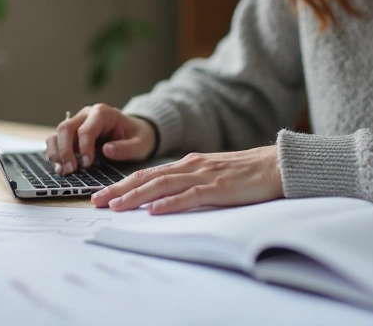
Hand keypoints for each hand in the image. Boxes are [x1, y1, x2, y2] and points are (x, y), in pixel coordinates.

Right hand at [45, 104, 156, 174]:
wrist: (135, 133)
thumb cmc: (137, 137)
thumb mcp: (140, 144)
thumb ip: (126, 148)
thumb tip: (107, 150)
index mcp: (102, 113)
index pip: (86, 129)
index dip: (84, 147)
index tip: (87, 164)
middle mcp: (86, 115)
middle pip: (66, 128)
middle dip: (65, 151)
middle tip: (70, 170)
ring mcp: (77, 123)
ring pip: (57, 134)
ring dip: (56, 153)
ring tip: (62, 171)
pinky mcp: (72, 135)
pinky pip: (56, 141)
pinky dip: (55, 155)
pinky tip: (60, 168)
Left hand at [91, 146, 283, 213]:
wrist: (277, 164)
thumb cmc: (247, 172)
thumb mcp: (213, 173)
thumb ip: (191, 181)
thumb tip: (166, 196)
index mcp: (189, 163)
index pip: (149, 173)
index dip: (123, 183)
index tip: (103, 195)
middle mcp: (192, 165)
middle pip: (148, 177)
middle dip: (119, 189)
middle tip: (96, 201)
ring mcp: (205, 175)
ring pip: (163, 185)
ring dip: (137, 196)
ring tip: (117, 206)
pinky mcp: (219, 187)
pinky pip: (190, 196)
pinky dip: (171, 203)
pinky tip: (155, 210)